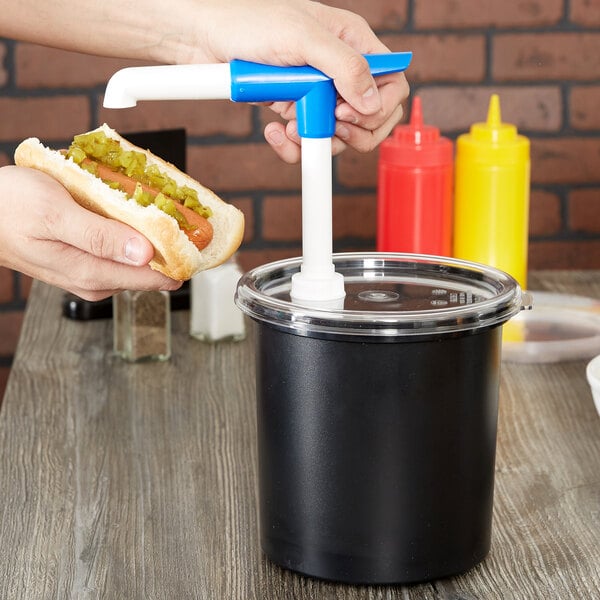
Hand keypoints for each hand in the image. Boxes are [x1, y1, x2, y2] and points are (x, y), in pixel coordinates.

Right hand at [0, 166, 180, 300]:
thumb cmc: (10, 208)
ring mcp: (93, 271)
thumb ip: (100, 237)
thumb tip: (145, 253)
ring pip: (138, 257)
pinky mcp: (88, 259)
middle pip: (152, 268)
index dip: (183, 256)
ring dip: (152, 234)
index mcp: (94, 274)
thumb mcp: (56, 215)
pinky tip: (131, 211)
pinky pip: (122, 249)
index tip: (201, 234)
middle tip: (182, 211)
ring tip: (159, 206)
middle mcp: (98, 280)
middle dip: (171, 242)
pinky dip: (133, 231)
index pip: (157, 277)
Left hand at [193, 0, 409, 162]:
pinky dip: (294, 146)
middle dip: (353, 131)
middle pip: (372, 116)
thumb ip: (344, 66)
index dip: (379, 106)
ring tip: (291, 127)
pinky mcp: (296, 109)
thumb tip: (372, 101)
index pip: (391, 83)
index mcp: (352, 42)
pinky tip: (276, 131)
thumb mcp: (303, 37)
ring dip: (318, 140)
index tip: (347, 113)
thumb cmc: (249, 21)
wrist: (203, 37)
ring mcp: (318, 93)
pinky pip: (308, 140)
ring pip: (340, 136)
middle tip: (329, 127)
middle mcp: (340, 69)